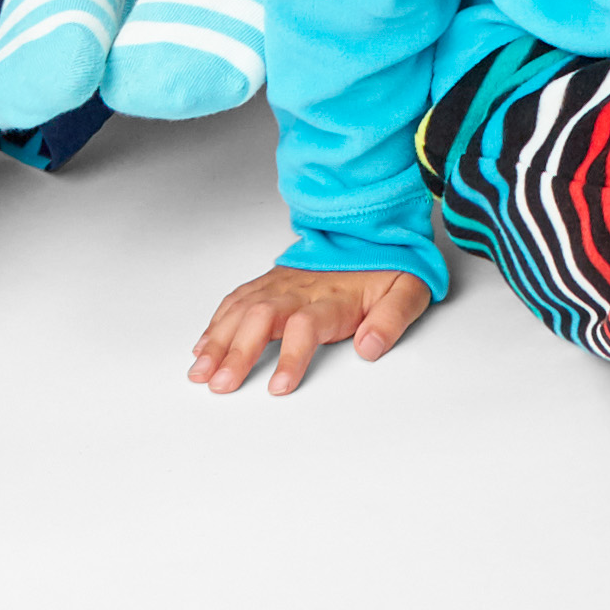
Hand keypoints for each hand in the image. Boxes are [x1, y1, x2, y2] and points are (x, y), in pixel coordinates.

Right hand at [189, 264, 432, 395]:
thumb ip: (392, 320)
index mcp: (336, 296)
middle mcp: (302, 288)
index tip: (279, 386)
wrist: (374, 223)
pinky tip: (203, 346)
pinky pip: (238, 298)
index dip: (292, 356)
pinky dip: (217, 321)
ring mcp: (283, 282)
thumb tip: (370, 348)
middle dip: (238, 351)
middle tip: (221, 383)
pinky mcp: (272, 279)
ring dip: (218, 340)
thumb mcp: (410, 290)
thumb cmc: (390, 264)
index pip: (307, 325)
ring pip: (243, 308)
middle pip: (263, 317)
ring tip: (199, 372)